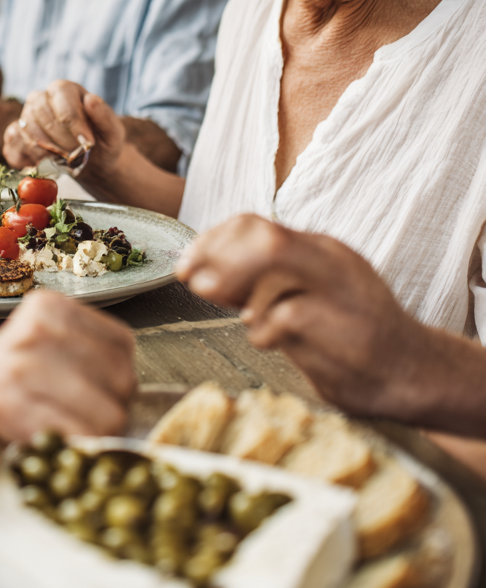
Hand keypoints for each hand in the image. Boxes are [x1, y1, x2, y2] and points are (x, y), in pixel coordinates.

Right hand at [0, 290, 135, 442]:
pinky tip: (62, 440)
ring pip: (107, 414)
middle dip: (114, 405)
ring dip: (99, 433)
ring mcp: (22, 367)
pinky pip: (77, 437)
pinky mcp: (11, 406)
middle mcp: (37, 330)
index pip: (121, 344)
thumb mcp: (46, 339)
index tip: (103, 387)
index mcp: (50, 307)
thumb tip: (132, 383)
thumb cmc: (12, 372)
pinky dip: (78, 447)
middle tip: (90, 413)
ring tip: (76, 428)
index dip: (119, 374)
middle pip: (121, 379)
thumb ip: (87, 347)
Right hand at [2, 80, 125, 177]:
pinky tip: (44, 165)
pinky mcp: (15, 137)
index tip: (86, 142)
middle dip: (60, 140)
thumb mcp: (113, 133)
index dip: (73, 121)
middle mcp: (40, 98)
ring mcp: (24, 117)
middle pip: (39, 113)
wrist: (91, 163)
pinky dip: (27, 160)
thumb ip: (106, 117)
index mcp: (64, 90)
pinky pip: (12, 146)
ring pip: (25, 130)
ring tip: (64, 163)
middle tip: (76, 157)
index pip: (61, 96)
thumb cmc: (102, 143)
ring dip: (46, 152)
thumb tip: (91, 100)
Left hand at [176, 215, 464, 424]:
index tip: (184, 264)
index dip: (210, 241)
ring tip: (239, 313)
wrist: (413, 373)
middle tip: (192, 281)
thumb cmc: (346, 336)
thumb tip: (200, 276)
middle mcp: (330, 262)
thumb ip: (256, 284)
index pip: (253, 224)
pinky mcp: (344, 329)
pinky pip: (285, 318)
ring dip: (241, 291)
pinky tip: (267, 339)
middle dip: (216, 257)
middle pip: (263, 237)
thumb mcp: (303, 296)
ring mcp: (340, 293)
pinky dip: (263, 329)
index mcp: (318, 248)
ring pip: (274, 267)